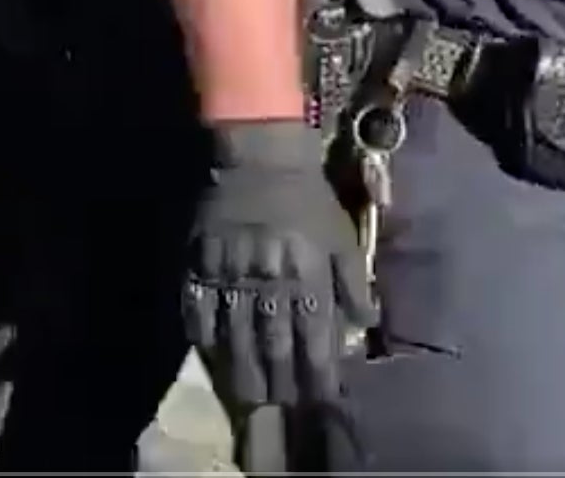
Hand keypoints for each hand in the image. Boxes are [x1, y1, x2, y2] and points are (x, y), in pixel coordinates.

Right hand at [184, 120, 375, 412]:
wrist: (260, 155)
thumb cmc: (308, 199)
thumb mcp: (343, 237)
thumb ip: (353, 283)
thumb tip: (365, 328)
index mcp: (309, 274)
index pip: (316, 337)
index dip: (319, 374)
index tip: (322, 401)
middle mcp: (271, 278)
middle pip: (274, 342)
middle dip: (279, 381)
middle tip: (280, 409)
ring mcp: (232, 269)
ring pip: (237, 331)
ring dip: (242, 368)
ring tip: (246, 398)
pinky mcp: (202, 258)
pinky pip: (198, 302)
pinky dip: (202, 330)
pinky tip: (207, 351)